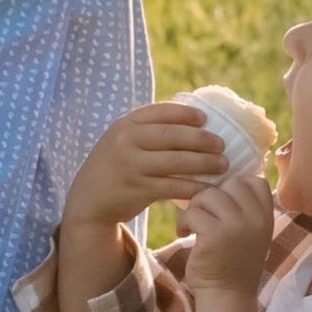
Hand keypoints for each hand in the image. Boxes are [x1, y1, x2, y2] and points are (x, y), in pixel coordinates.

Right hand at [65, 102, 243, 230]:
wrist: (88, 200)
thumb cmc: (114, 166)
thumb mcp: (121, 140)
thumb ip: (146, 129)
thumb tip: (189, 116)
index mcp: (125, 125)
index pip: (159, 112)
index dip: (185, 114)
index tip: (205, 119)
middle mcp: (126, 142)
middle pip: (172, 136)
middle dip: (202, 139)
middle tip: (222, 144)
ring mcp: (132, 166)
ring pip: (177, 162)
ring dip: (205, 163)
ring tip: (223, 164)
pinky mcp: (139, 190)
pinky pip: (174, 186)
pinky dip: (195, 188)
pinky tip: (209, 189)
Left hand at [174, 163, 276, 311]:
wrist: (227, 298)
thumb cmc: (233, 265)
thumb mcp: (250, 233)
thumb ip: (244, 209)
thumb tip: (221, 178)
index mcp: (266, 217)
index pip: (255, 180)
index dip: (235, 184)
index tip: (222, 201)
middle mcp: (256, 218)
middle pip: (230, 183)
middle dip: (211, 195)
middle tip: (204, 215)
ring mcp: (237, 225)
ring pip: (208, 194)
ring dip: (195, 208)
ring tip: (194, 226)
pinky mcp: (215, 234)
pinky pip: (193, 212)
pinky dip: (184, 222)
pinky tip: (184, 234)